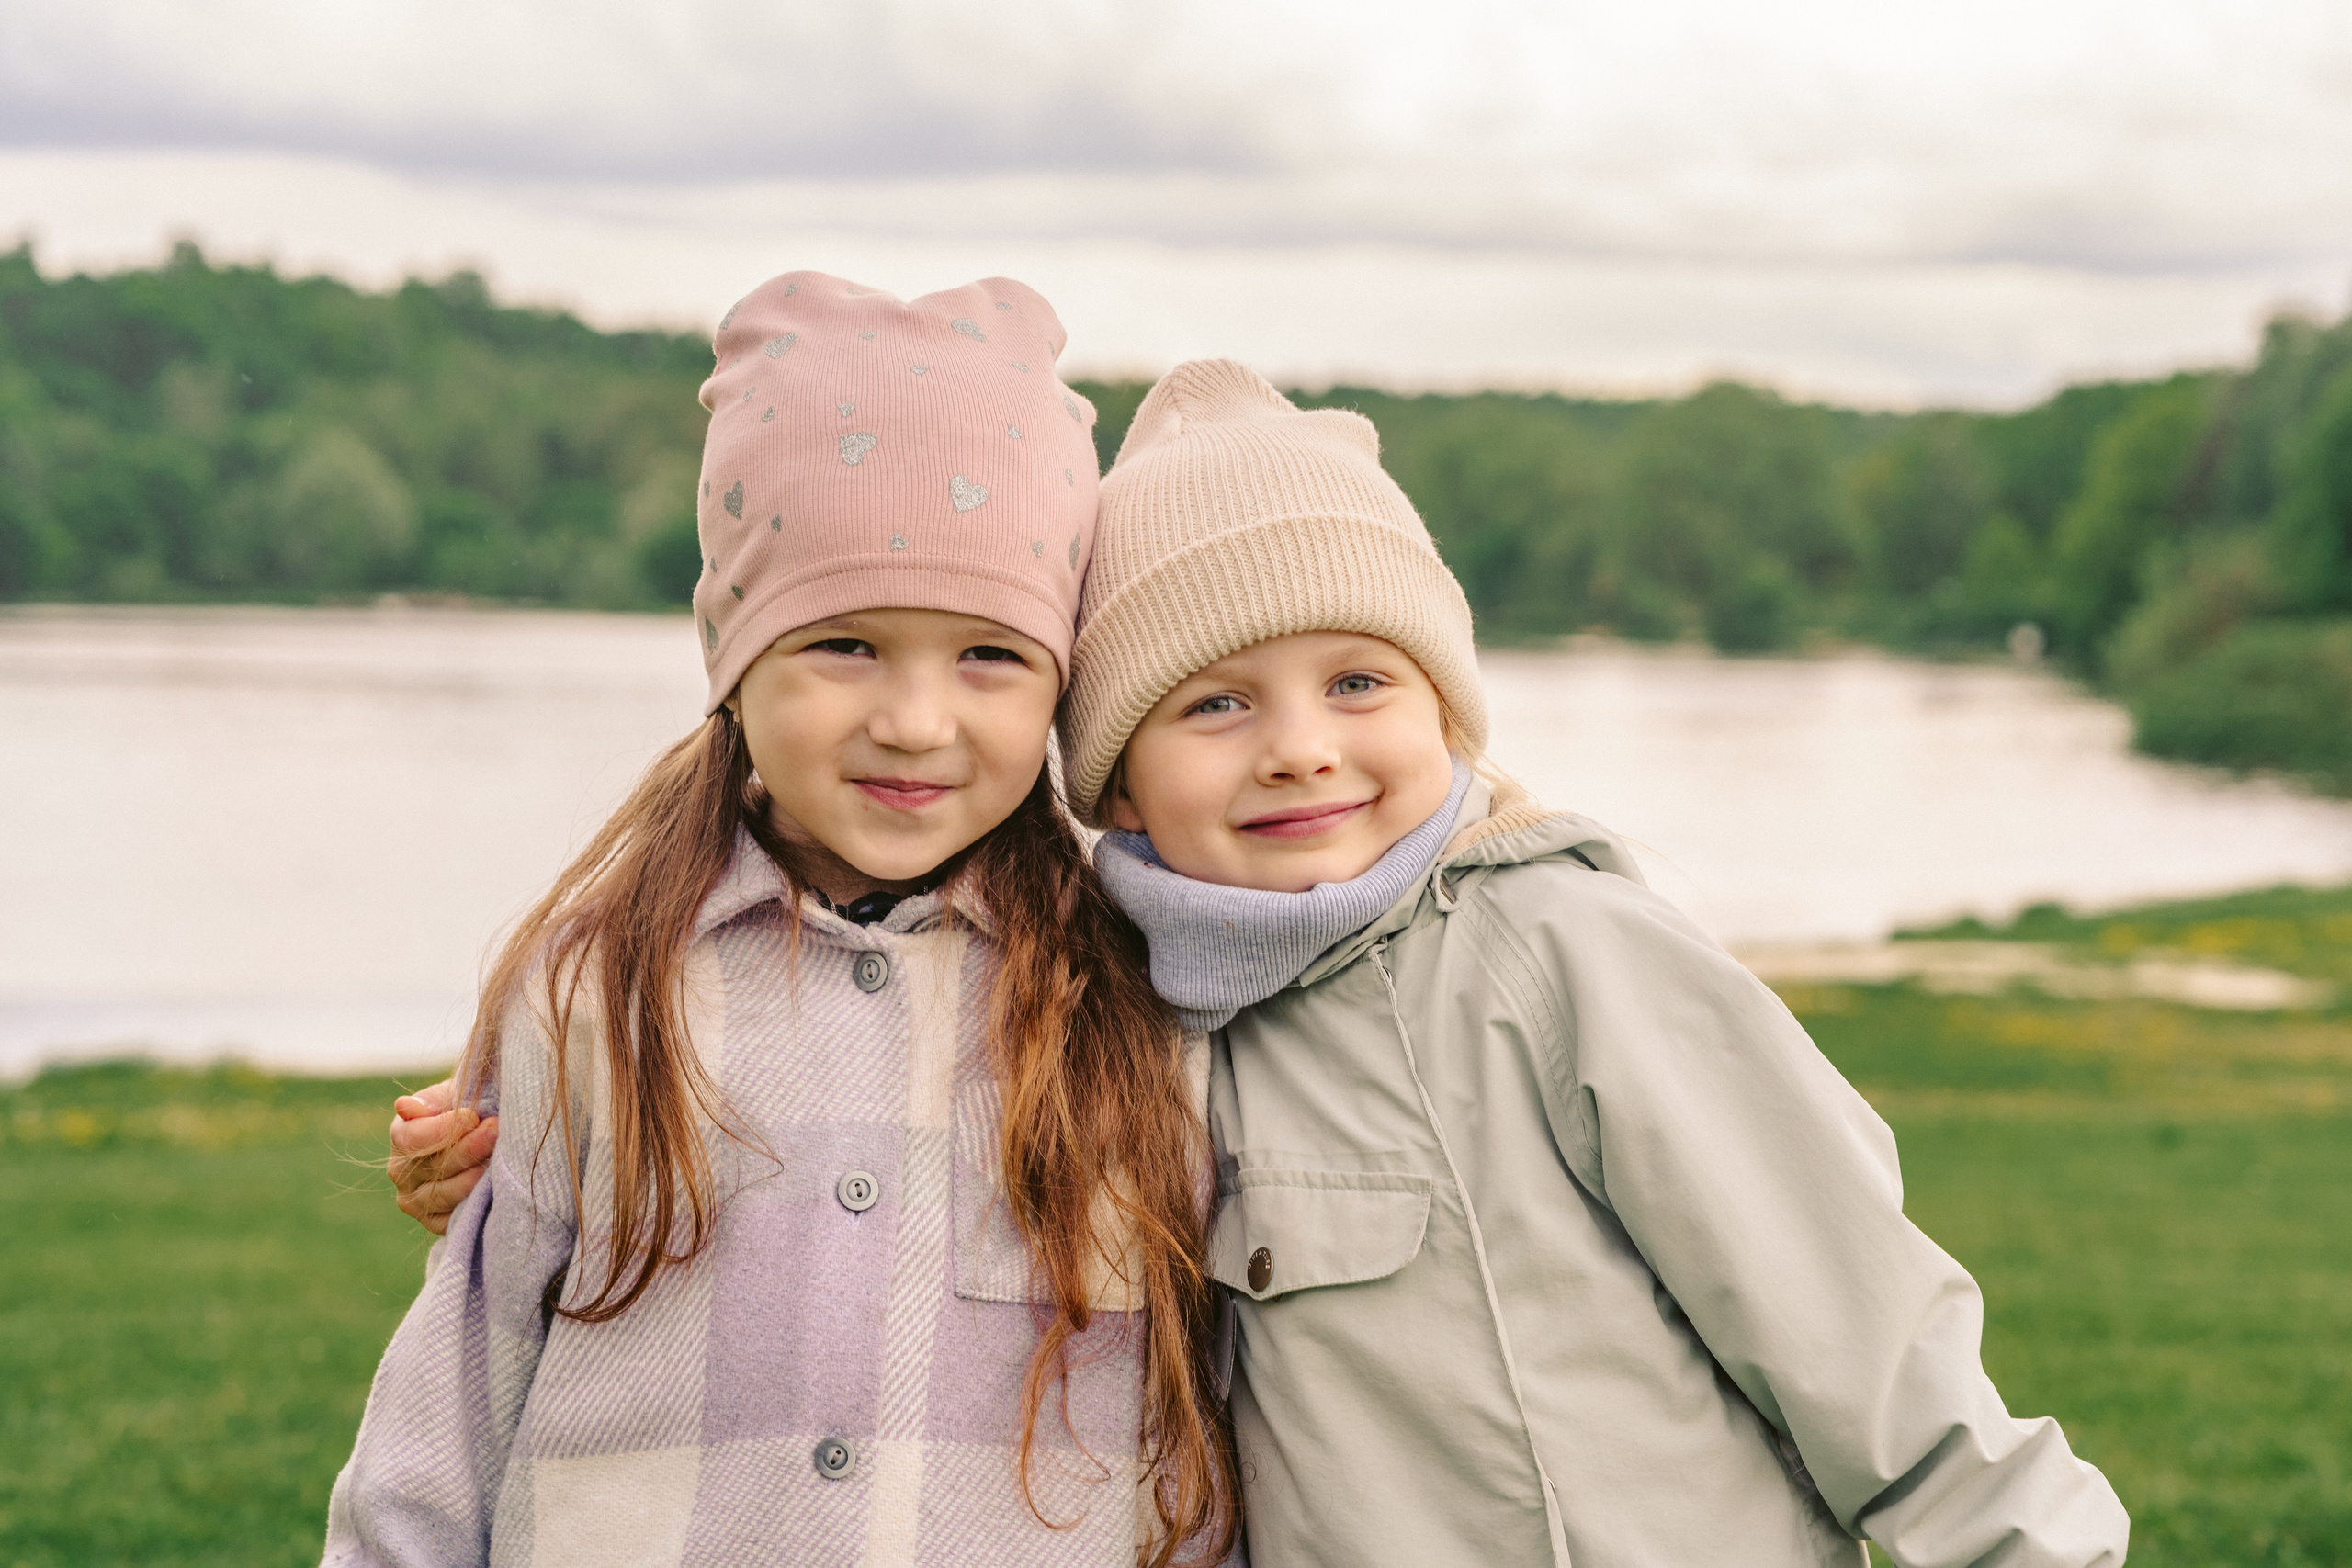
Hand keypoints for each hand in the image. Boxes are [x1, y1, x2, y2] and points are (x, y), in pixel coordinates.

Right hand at [388, 1078, 499, 1235]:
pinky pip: (455, 1216)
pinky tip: (496, 1184)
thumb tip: (404, 1106)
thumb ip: (431, 1101)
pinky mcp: (437, 1222)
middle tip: (497, 1130)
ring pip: (445, 1193)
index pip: (411, 1139)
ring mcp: (417, 1202)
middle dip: (469, 1148)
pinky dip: (476, 1200)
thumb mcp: (452, 1096)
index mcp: (401, 1137)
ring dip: (476, 1175)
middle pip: (432, 1166)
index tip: (473, 1116)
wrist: (487, 1138)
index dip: (443, 1128)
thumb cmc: (470, 1111)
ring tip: (500, 1157)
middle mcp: (402, 1173)